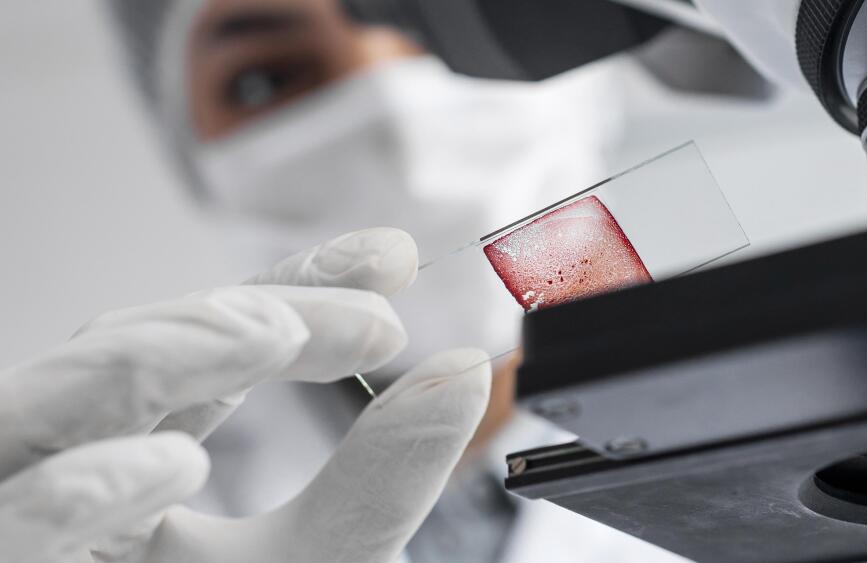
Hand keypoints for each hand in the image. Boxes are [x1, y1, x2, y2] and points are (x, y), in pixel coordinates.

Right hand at [0, 228, 491, 562]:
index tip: (392, 257)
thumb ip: (377, 482)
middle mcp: (76, 464)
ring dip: (167, 355)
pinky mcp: (1, 558)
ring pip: (58, 399)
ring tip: (275, 334)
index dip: (303, 285)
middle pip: (149, 347)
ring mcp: (20, 506)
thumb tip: (460, 378)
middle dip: (252, 312)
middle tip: (371, 316)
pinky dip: (84, 491)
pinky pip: (17, 521)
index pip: (222, 345)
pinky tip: (171, 465)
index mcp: (146, 451)